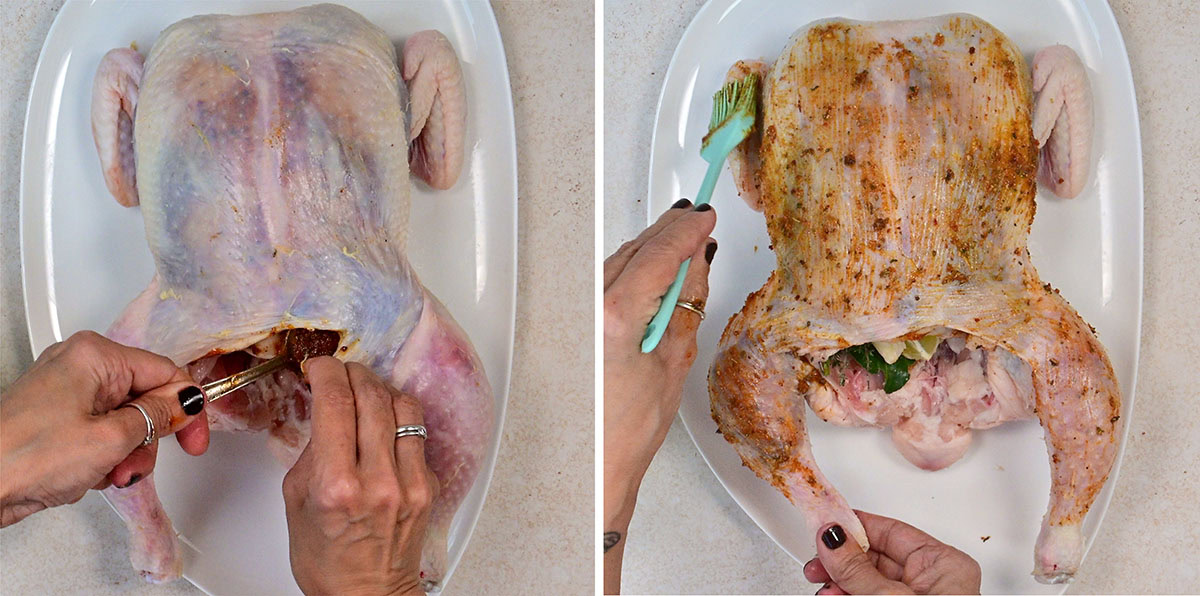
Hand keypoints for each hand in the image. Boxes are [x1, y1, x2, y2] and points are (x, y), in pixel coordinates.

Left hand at [0, 330, 207, 526]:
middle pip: (144, 398)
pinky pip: (99, 430)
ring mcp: (65, 390)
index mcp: (95, 355)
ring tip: (107, 474)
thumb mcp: (112, 439)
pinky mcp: (54, 416)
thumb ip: (158, 416)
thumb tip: (186, 401)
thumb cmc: (25, 455)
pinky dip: (102, 455)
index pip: (165, 372)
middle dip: (147, 439)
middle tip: (135, 464)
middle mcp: (79, 364)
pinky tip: (89, 474)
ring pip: (123, 419)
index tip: (194, 440)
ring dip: (124, 453)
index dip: (186, 408)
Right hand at [283, 357, 435, 595]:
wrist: (365, 595)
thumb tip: (323, 409)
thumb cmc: (326, 558)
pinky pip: (418, 433)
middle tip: (341, 371)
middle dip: (353, 373)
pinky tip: (385, 422)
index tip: (320, 366)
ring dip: (381, 389)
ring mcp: (410, 482)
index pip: (336, 402)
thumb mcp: (296, 500)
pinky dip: (400, 417)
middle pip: (372, 396)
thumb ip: (311, 450)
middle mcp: (378, 480)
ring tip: (366, 390)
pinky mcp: (430, 486)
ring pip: (403, 407)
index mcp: (337, 484)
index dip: (327, 371)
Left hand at [603, 199, 716, 592]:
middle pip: (634, 250)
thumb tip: (698, 266)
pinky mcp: (572, 324)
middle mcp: (588, 309)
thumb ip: (686, 305)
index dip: (686, 230)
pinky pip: (604, 281)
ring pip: (616, 261)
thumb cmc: (630, 431)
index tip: (705, 216)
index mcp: (616, 316)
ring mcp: (575, 315)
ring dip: (648, 248)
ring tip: (679, 240)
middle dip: (667, 232)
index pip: (659, 254)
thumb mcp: (674, 362)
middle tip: (697, 219)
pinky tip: (648, 268)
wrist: (596, 467)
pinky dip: (629, 267)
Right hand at [805, 511, 980, 594]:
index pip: (889, 530)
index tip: (823, 525)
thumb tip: (832, 537)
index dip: (853, 526)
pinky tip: (832, 595)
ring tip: (823, 586)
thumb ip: (857, 568)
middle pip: (874, 556)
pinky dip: (846, 594)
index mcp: (945, 564)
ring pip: (868, 580)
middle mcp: (934, 582)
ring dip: (839, 581)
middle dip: (840, 560)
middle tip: (817, 562)